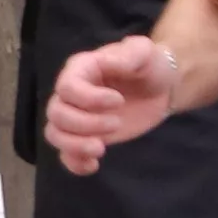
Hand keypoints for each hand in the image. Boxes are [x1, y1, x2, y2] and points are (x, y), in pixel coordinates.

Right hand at [44, 35, 179, 173]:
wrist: (162, 87)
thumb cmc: (150, 64)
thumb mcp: (143, 51)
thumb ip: (127, 53)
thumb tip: (106, 62)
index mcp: (81, 69)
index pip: (67, 88)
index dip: (89, 99)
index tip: (119, 101)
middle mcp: (72, 94)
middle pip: (57, 113)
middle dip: (85, 124)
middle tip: (117, 124)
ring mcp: (77, 117)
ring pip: (55, 134)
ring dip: (74, 145)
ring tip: (101, 149)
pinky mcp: (86, 136)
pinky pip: (66, 154)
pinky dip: (74, 163)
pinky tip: (93, 166)